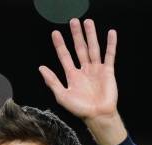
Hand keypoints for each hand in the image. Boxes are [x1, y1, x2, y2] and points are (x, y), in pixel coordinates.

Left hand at [39, 19, 126, 144]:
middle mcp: (84, 70)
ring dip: (91, 35)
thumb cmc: (80, 109)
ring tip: (88, 22)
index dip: (60, 45)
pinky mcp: (107, 71)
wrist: (98, 116)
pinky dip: (111, 45)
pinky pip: (109, 55)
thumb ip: (52, 81)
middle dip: (76, 35)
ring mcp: (96, 70)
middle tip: (73, 21)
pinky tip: (110, 34)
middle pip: (79, 48)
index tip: (55, 33)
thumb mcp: (62, 96)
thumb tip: (41, 68)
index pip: (64, 56)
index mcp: (72, 75)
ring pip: (93, 48)